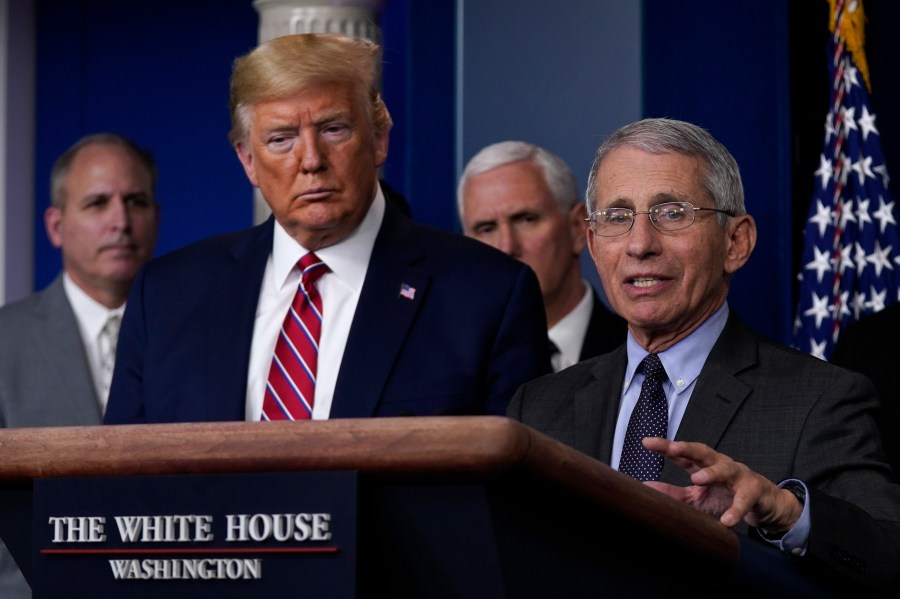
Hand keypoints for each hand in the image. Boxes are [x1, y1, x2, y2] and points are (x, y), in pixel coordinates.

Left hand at [641, 438, 801, 531]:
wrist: (763, 504)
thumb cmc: (726, 496)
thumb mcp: (697, 497)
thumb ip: (673, 493)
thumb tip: (646, 489)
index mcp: (703, 465)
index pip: (682, 454)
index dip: (666, 447)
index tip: (646, 442)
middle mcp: (719, 464)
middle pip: (702, 452)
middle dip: (687, 448)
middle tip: (672, 449)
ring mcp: (738, 475)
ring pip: (724, 468)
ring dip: (711, 472)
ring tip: (696, 479)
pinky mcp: (754, 490)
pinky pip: (744, 499)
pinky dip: (736, 509)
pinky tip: (727, 520)